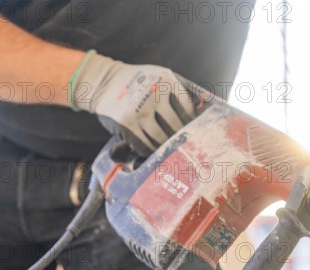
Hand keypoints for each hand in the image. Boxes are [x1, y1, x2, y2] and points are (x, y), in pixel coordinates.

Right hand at [69, 50, 195, 156]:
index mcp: (167, 81)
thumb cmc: (140, 82)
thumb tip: (204, 107)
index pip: (187, 109)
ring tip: (169, 152)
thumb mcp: (160, 76)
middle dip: (180, 138)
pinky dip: (150, 151)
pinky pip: (144, 145)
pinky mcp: (126, 124)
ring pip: (161, 139)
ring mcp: (140, 110)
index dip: (192, 123)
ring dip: (165, 147)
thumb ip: (180, 90)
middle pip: (176, 126)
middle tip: (184, 147)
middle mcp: (154, 95)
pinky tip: (153, 151)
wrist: (104, 82)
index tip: (193, 132)